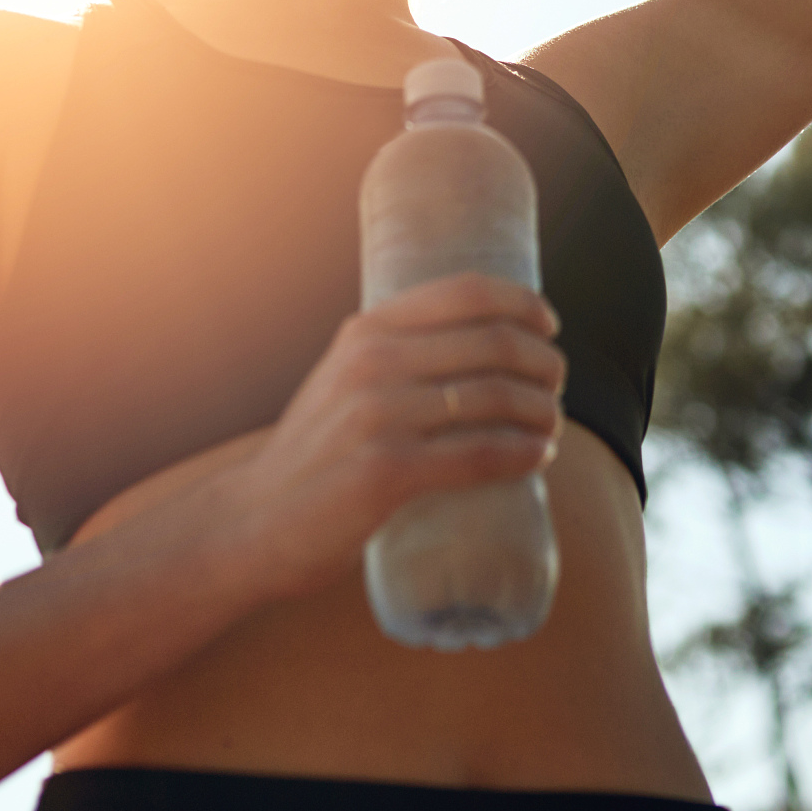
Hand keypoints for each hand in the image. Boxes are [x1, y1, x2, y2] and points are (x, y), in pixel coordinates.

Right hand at [221, 272, 565, 602]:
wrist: (256, 519)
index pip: (465, 291)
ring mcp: (378, 416)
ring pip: (495, 397)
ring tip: (552, 426)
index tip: (548, 325)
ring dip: (543, 411)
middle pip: (494, 343)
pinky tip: (540, 455)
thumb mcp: (342, 380)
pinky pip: (480, 454)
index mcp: (365, 332)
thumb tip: (482, 348)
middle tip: (555, 386)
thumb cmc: (315, 454)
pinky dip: (523, 453)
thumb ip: (396, 358)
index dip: (522, 303)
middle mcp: (371, 363)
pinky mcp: (387, 472)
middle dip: (544, 363)